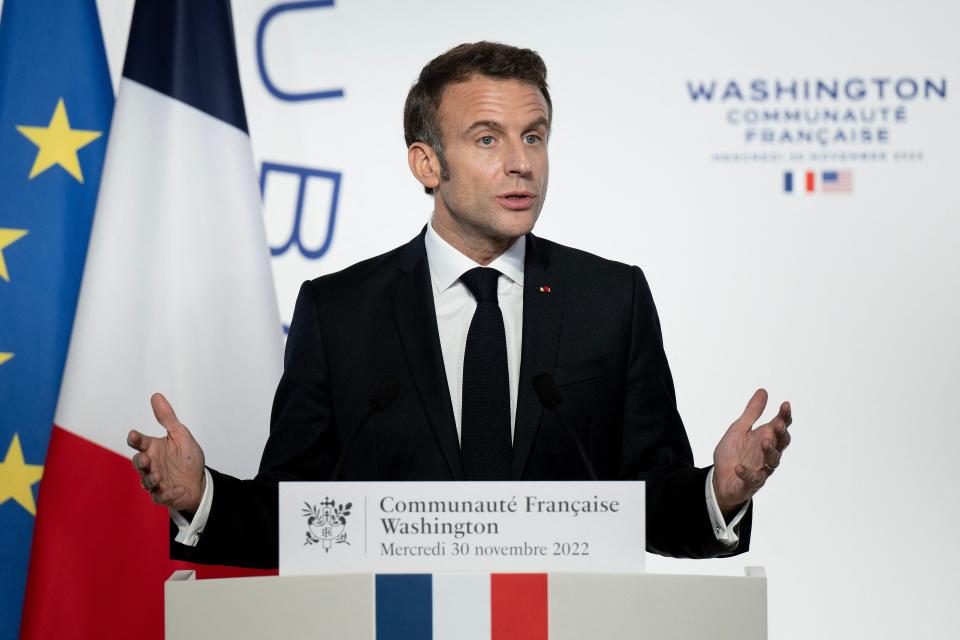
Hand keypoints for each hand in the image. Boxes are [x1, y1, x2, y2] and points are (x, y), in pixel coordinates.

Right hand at [127, 393, 205, 512]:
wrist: (199, 481)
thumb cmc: (187, 457)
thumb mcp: (180, 435)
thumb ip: (167, 418)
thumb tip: (156, 396)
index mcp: (153, 448)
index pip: (140, 442)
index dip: (135, 438)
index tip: (134, 435)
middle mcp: (152, 464)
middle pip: (139, 462)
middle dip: (140, 461)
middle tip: (146, 458)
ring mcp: (156, 481)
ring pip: (146, 481)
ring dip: (150, 478)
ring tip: (158, 475)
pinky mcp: (164, 495)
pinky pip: (162, 496)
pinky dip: (169, 493)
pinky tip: (178, 488)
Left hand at [712, 388, 791, 513]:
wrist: (720, 478)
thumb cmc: (733, 453)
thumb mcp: (739, 429)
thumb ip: (752, 413)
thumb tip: (763, 391)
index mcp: (765, 438)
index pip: (780, 426)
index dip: (784, 416)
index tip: (785, 404)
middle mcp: (767, 453)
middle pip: (781, 443)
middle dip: (781, 434)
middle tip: (778, 424)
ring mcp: (762, 468)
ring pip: (773, 461)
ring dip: (770, 451)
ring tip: (764, 441)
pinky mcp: (751, 483)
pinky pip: (753, 479)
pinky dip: (747, 473)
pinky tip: (739, 468)